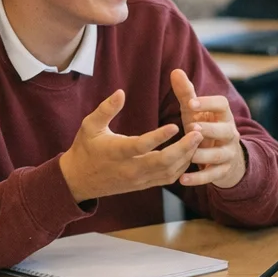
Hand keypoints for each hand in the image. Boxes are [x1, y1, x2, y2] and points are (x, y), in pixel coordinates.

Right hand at [58, 90, 203, 201]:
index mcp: (116, 152)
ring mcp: (138, 179)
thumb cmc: (85, 148)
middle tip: (198, 132)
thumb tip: (121, 92)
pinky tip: (190, 152)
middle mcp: (129, 169)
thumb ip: (106, 109)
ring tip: (198, 139)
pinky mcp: (143, 184)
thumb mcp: (89, 126)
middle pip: (162, 162)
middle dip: (183, 149)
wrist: (78, 180)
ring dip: (186, 157)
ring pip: (169, 172)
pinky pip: (167, 179)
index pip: (141, 146)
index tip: (175, 125)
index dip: (159, 137)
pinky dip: (181, 167)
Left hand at [171, 69, 245, 189]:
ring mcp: (228, 153)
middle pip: (226, 130)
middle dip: (211, 129)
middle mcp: (230, 133)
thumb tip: (175, 71)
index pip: (222, 105)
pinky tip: (182, 180)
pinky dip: (198, 179)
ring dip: (205, 154)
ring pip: (220, 154)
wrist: (224, 155)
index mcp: (223, 115)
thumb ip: (186, 93)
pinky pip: (213, 175)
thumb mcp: (195, 112)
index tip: (191, 103)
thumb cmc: (205, 127)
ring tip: (189, 155)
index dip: (208, 103)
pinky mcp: (223, 171)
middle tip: (193, 128)